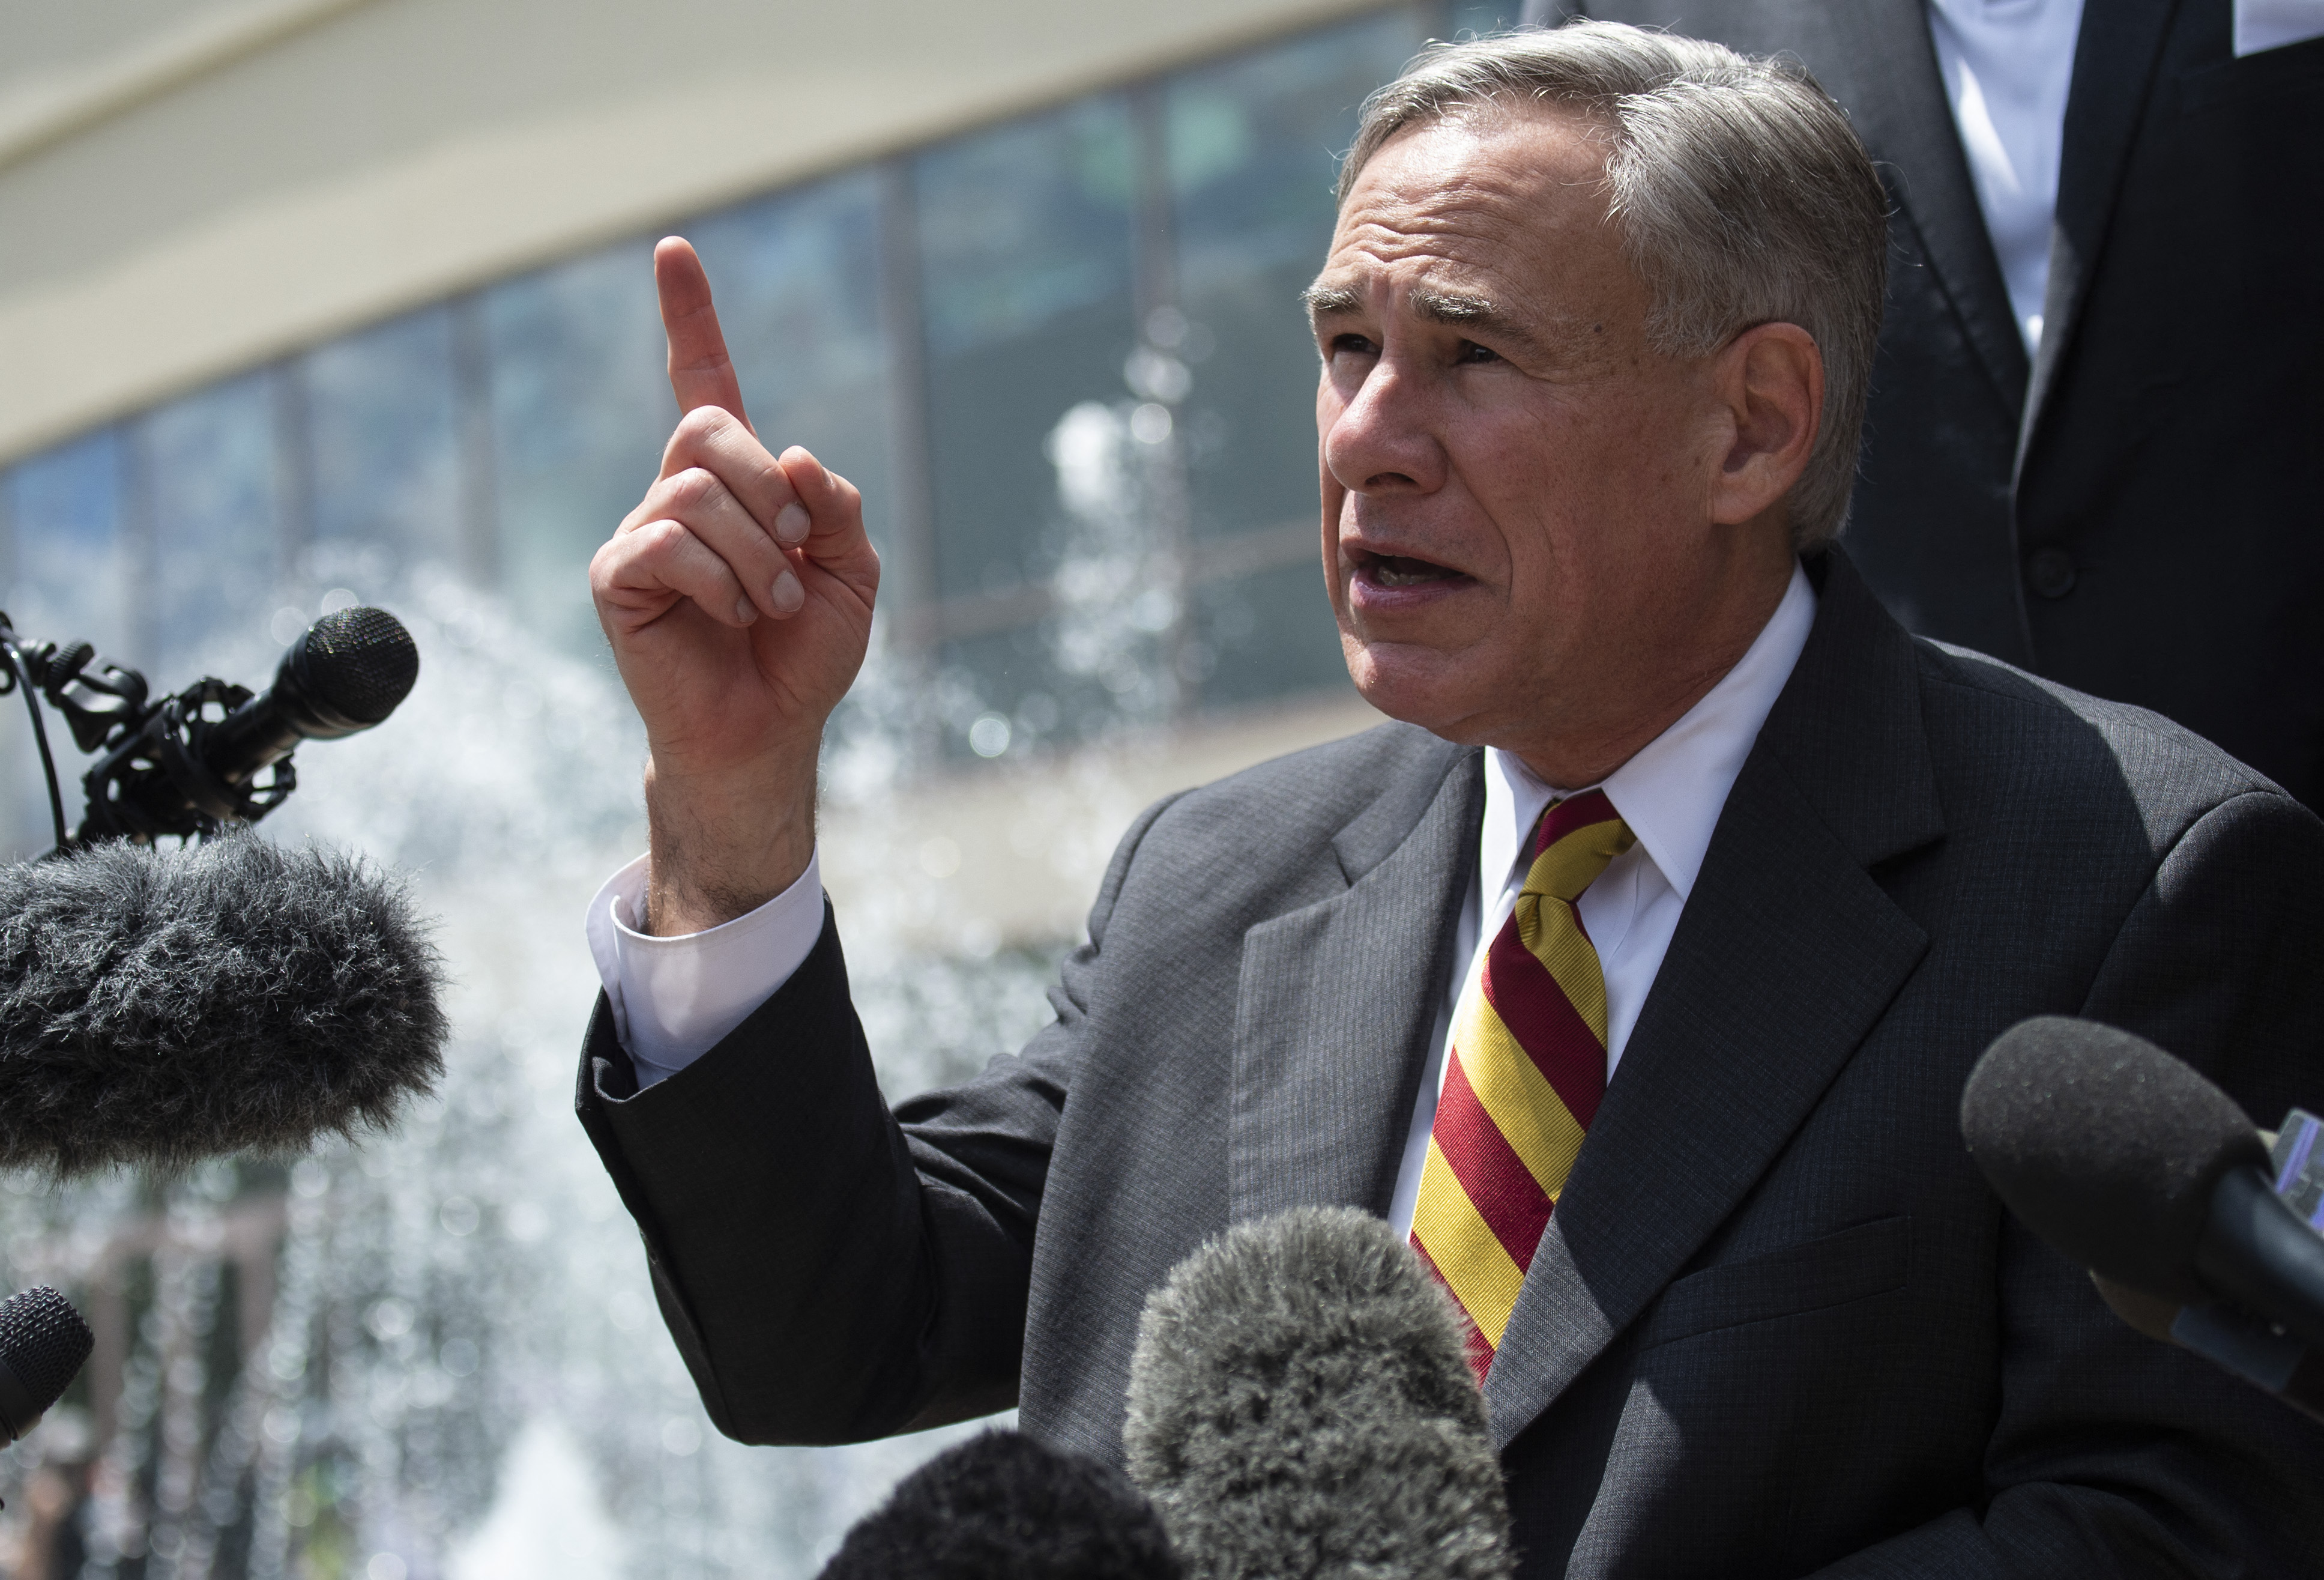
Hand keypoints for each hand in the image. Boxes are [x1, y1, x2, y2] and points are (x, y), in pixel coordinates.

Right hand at [590, 237, 879, 932]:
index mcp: (735, 483)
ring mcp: (643, 534)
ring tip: (773, 606)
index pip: (704, 382)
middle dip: (769, 488)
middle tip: (797, 554)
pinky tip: (733, 617)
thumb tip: (793, 455)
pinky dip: (722, 582)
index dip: (690, 318)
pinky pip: (667, 543)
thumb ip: (836, 505)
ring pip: (694, 491)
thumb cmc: (805, 655)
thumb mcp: (853, 572)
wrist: (769, 732)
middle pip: (708, 430)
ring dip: (758, 554)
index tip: (675, 250)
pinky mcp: (619, 580)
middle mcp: (678, 495)